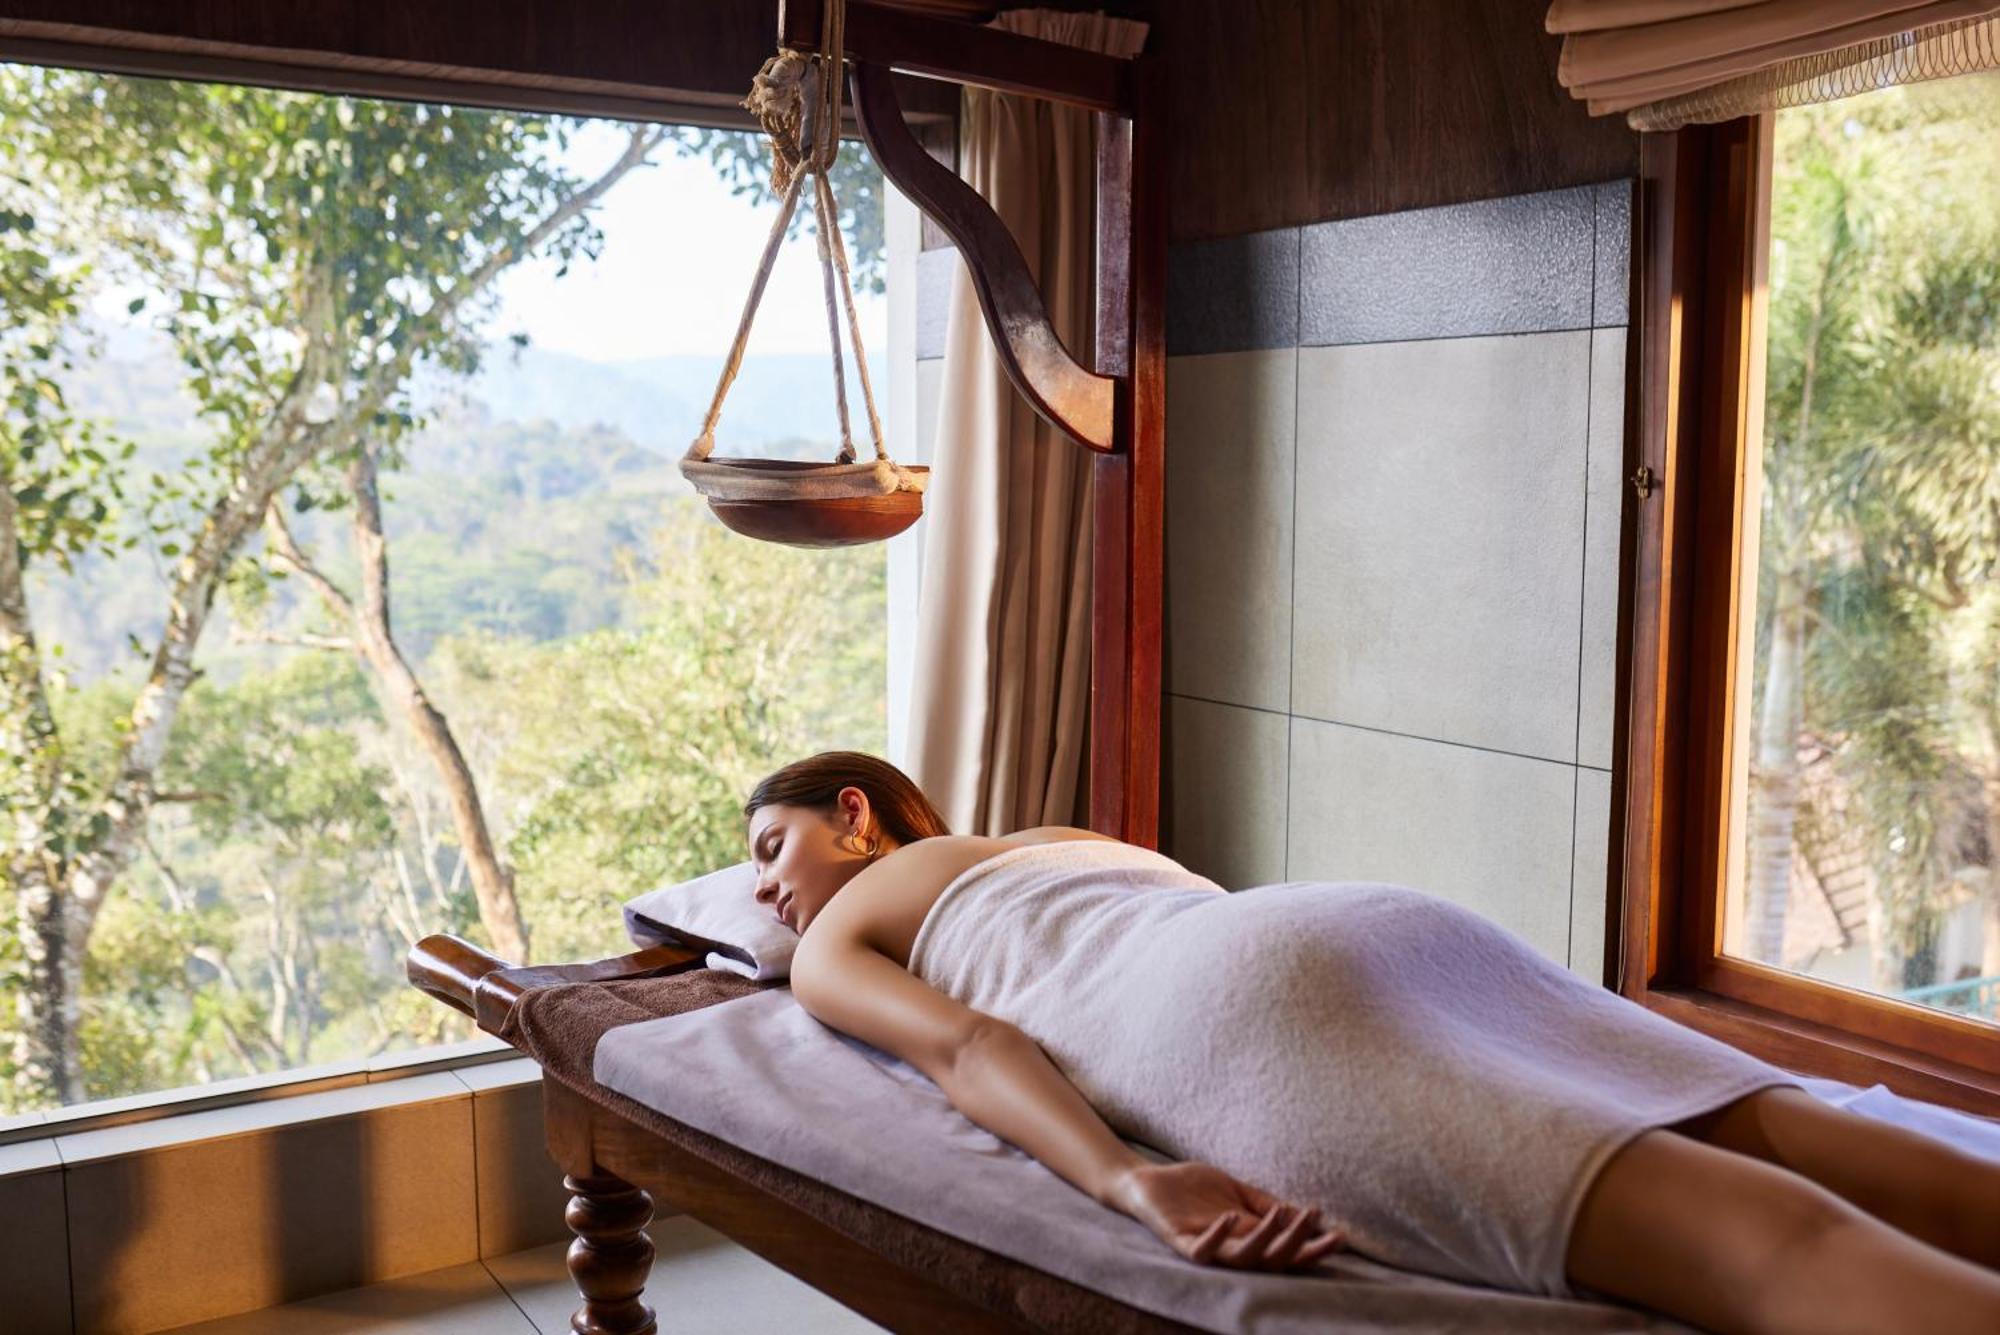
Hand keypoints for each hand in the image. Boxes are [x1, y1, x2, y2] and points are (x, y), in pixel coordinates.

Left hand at [1107, 1160, 1345, 1270]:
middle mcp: (1231, 1248)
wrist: (1148, 1182)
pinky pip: (1201, 1250)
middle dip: (1297, 1244)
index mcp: (1248, 1237)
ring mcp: (1207, 1246)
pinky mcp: (1180, 1241)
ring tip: (1280, 1216)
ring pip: (1242, 1258)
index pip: (1287, 1250)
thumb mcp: (1237, 1191)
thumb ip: (1266, 1202)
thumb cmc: (1193, 1188)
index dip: (1313, 1246)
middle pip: (1272, 1259)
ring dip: (1264, 1240)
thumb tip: (1301, 1213)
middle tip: (1316, 1222)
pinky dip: (1216, 1237)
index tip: (1341, 1236)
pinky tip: (1230, 1218)